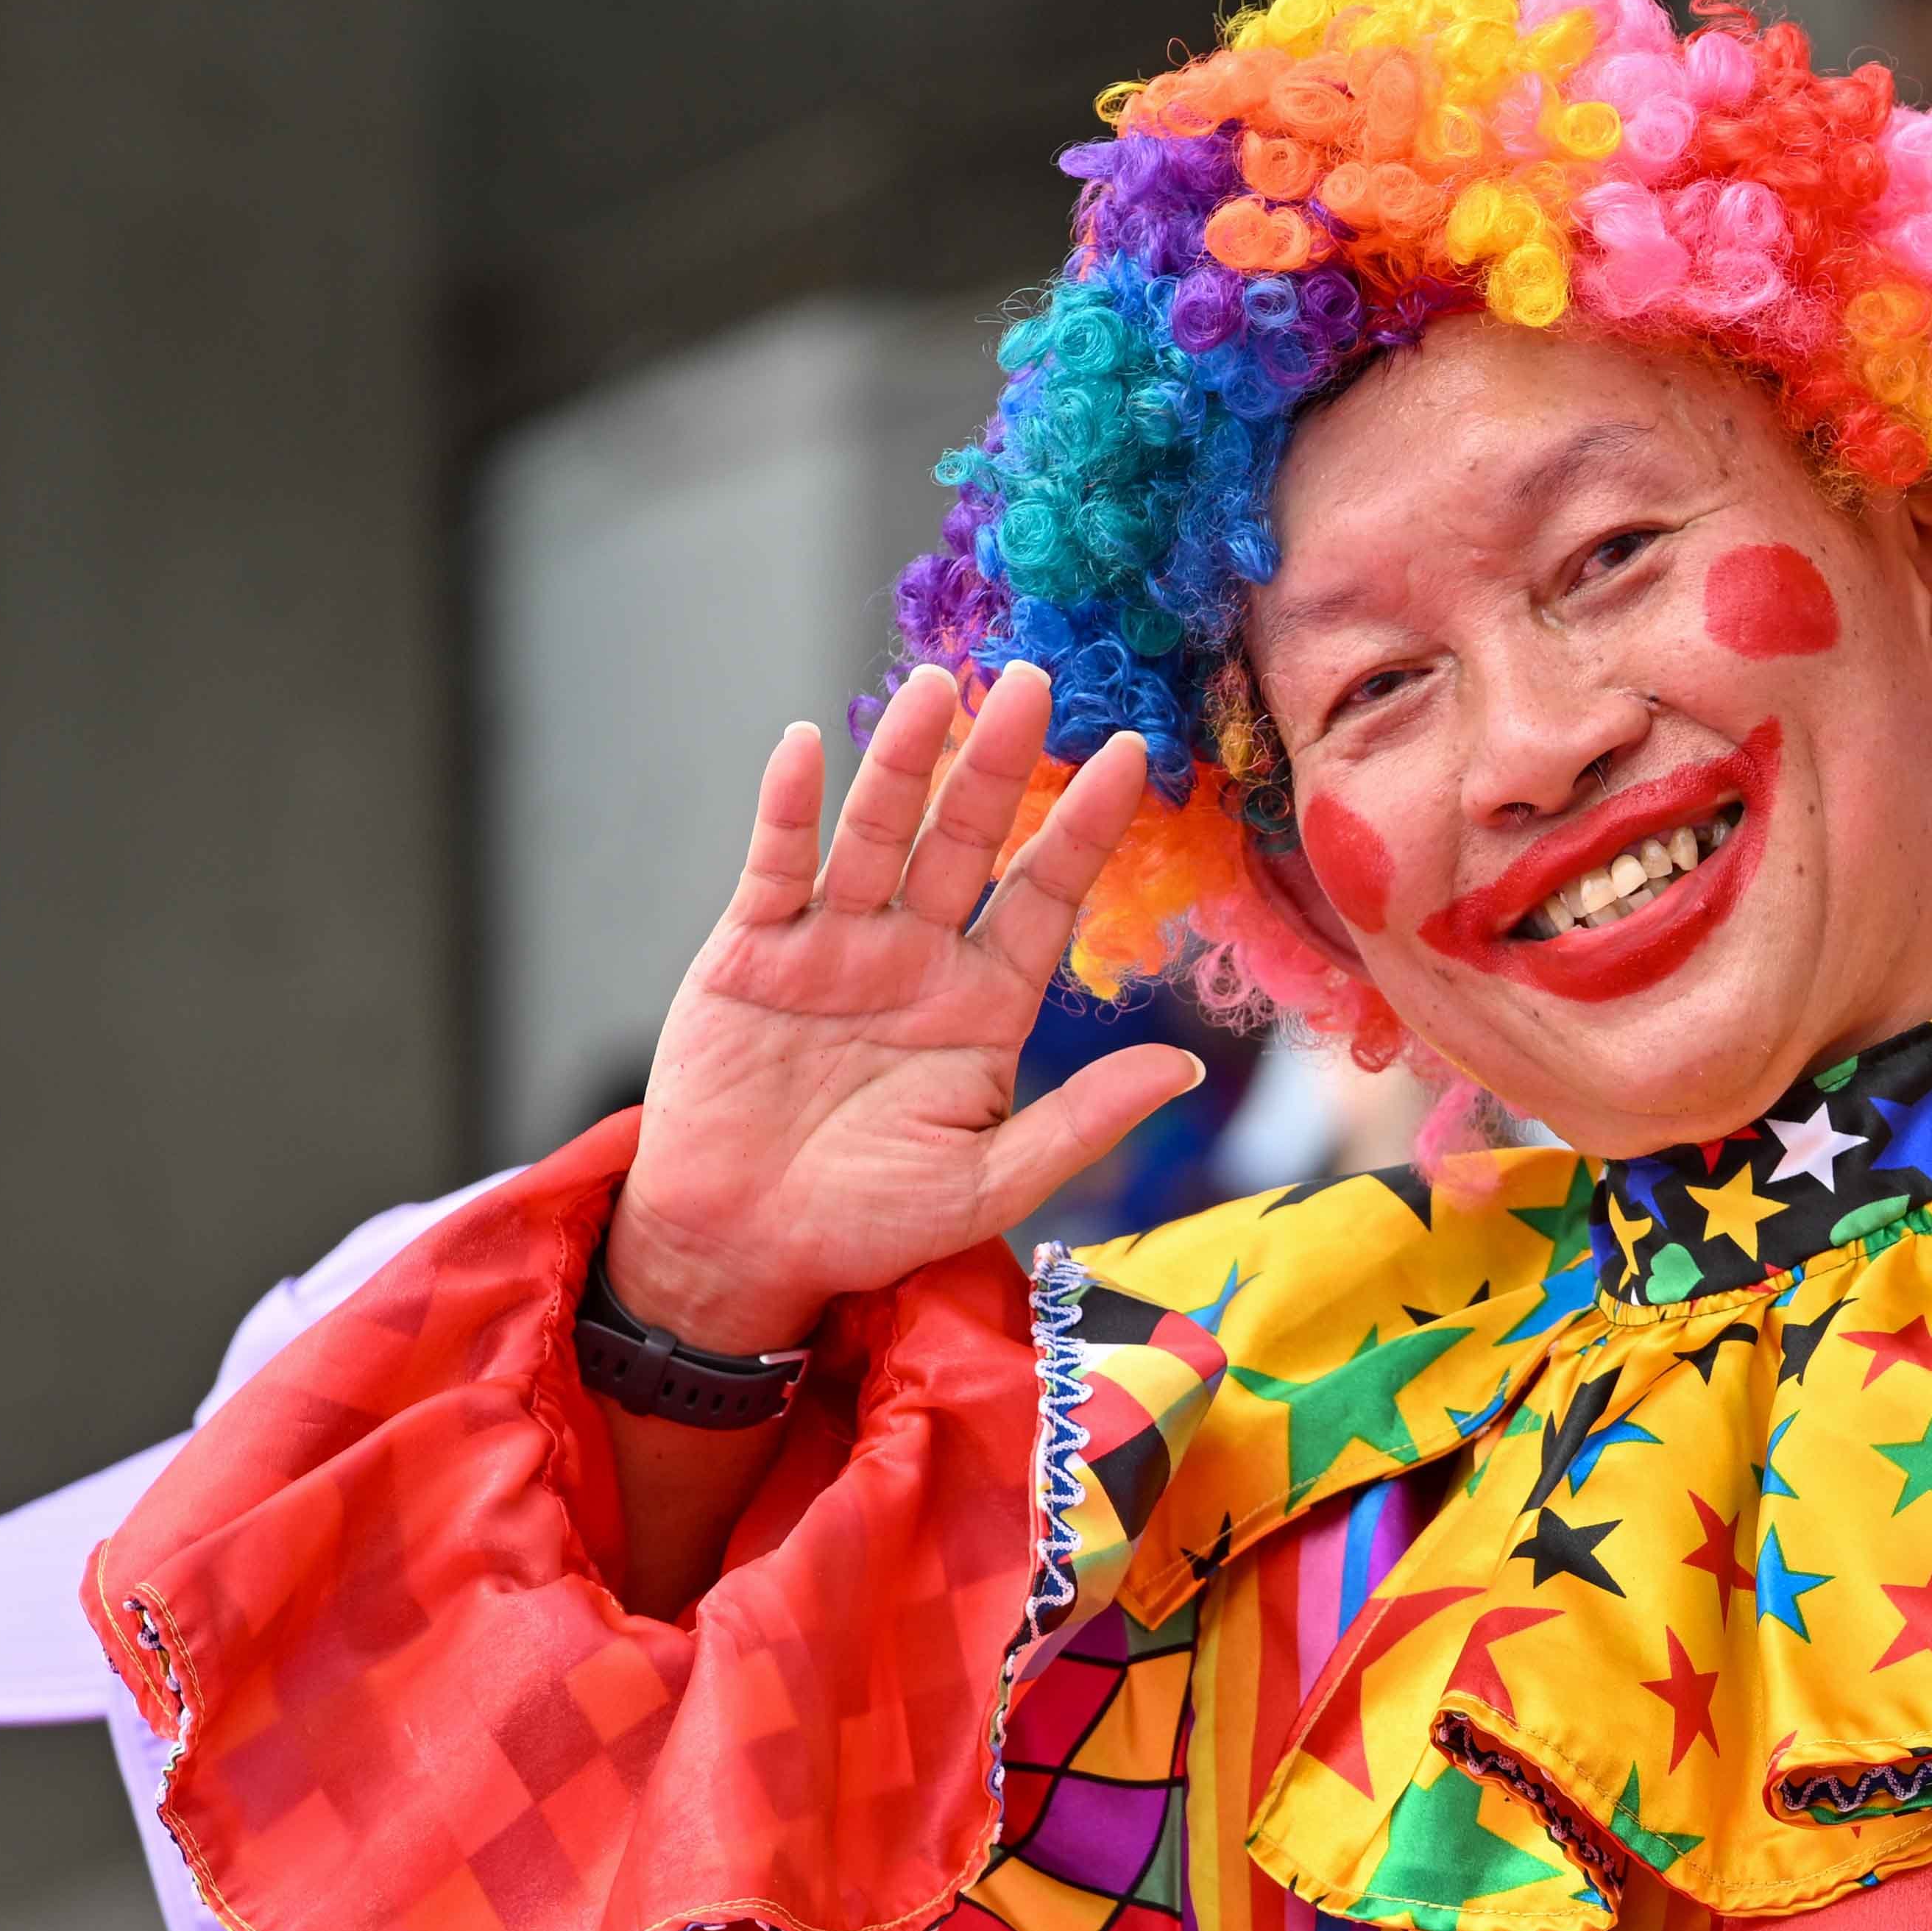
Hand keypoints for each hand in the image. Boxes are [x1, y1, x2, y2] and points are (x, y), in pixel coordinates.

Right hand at [603, 662, 1199, 1352]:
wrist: (745, 1249)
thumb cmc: (872, 1222)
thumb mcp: (993, 1179)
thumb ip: (1085, 1120)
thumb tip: (1186, 1069)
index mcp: (986, 1002)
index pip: (1046, 894)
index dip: (1086, 826)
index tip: (1134, 754)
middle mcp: (917, 955)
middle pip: (967, 840)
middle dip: (1001, 763)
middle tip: (1036, 681)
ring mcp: (834, 944)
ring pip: (877, 832)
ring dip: (902, 759)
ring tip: (933, 688)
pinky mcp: (752, 951)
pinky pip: (776, 867)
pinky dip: (788, 809)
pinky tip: (803, 748)